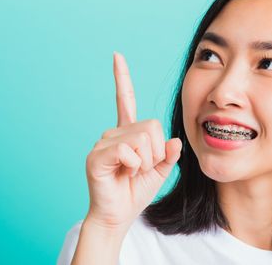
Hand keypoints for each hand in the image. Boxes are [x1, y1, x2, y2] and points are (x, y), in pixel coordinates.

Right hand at [83, 51, 181, 230]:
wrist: (119, 215)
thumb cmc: (136, 192)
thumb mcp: (160, 171)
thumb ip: (168, 154)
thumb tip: (174, 140)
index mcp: (128, 132)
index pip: (125, 99)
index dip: (122, 78)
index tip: (117, 55)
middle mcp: (114, 132)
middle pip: (150, 126)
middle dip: (155, 152)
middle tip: (142, 168)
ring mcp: (103, 142)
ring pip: (141, 138)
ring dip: (145, 162)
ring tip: (131, 172)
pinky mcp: (97, 155)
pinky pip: (127, 150)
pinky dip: (133, 165)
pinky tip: (124, 173)